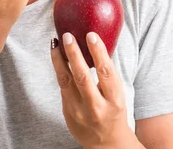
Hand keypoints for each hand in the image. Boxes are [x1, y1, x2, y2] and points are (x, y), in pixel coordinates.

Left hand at [51, 32, 135, 148]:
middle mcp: (96, 107)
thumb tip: (96, 44)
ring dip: (59, 59)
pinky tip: (57, 56)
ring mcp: (79, 111)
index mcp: (114, 100)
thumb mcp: (117, 94)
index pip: (106, 73)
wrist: (106, 142)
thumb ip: (108, 75)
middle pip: (82, 77)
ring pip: (66, 81)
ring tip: (55, 43)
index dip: (98, 52)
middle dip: (74, 54)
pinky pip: (62, 86)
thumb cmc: (113, 111)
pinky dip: (59, 68)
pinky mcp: (67, 112)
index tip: (91, 36)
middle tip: (68, 36)